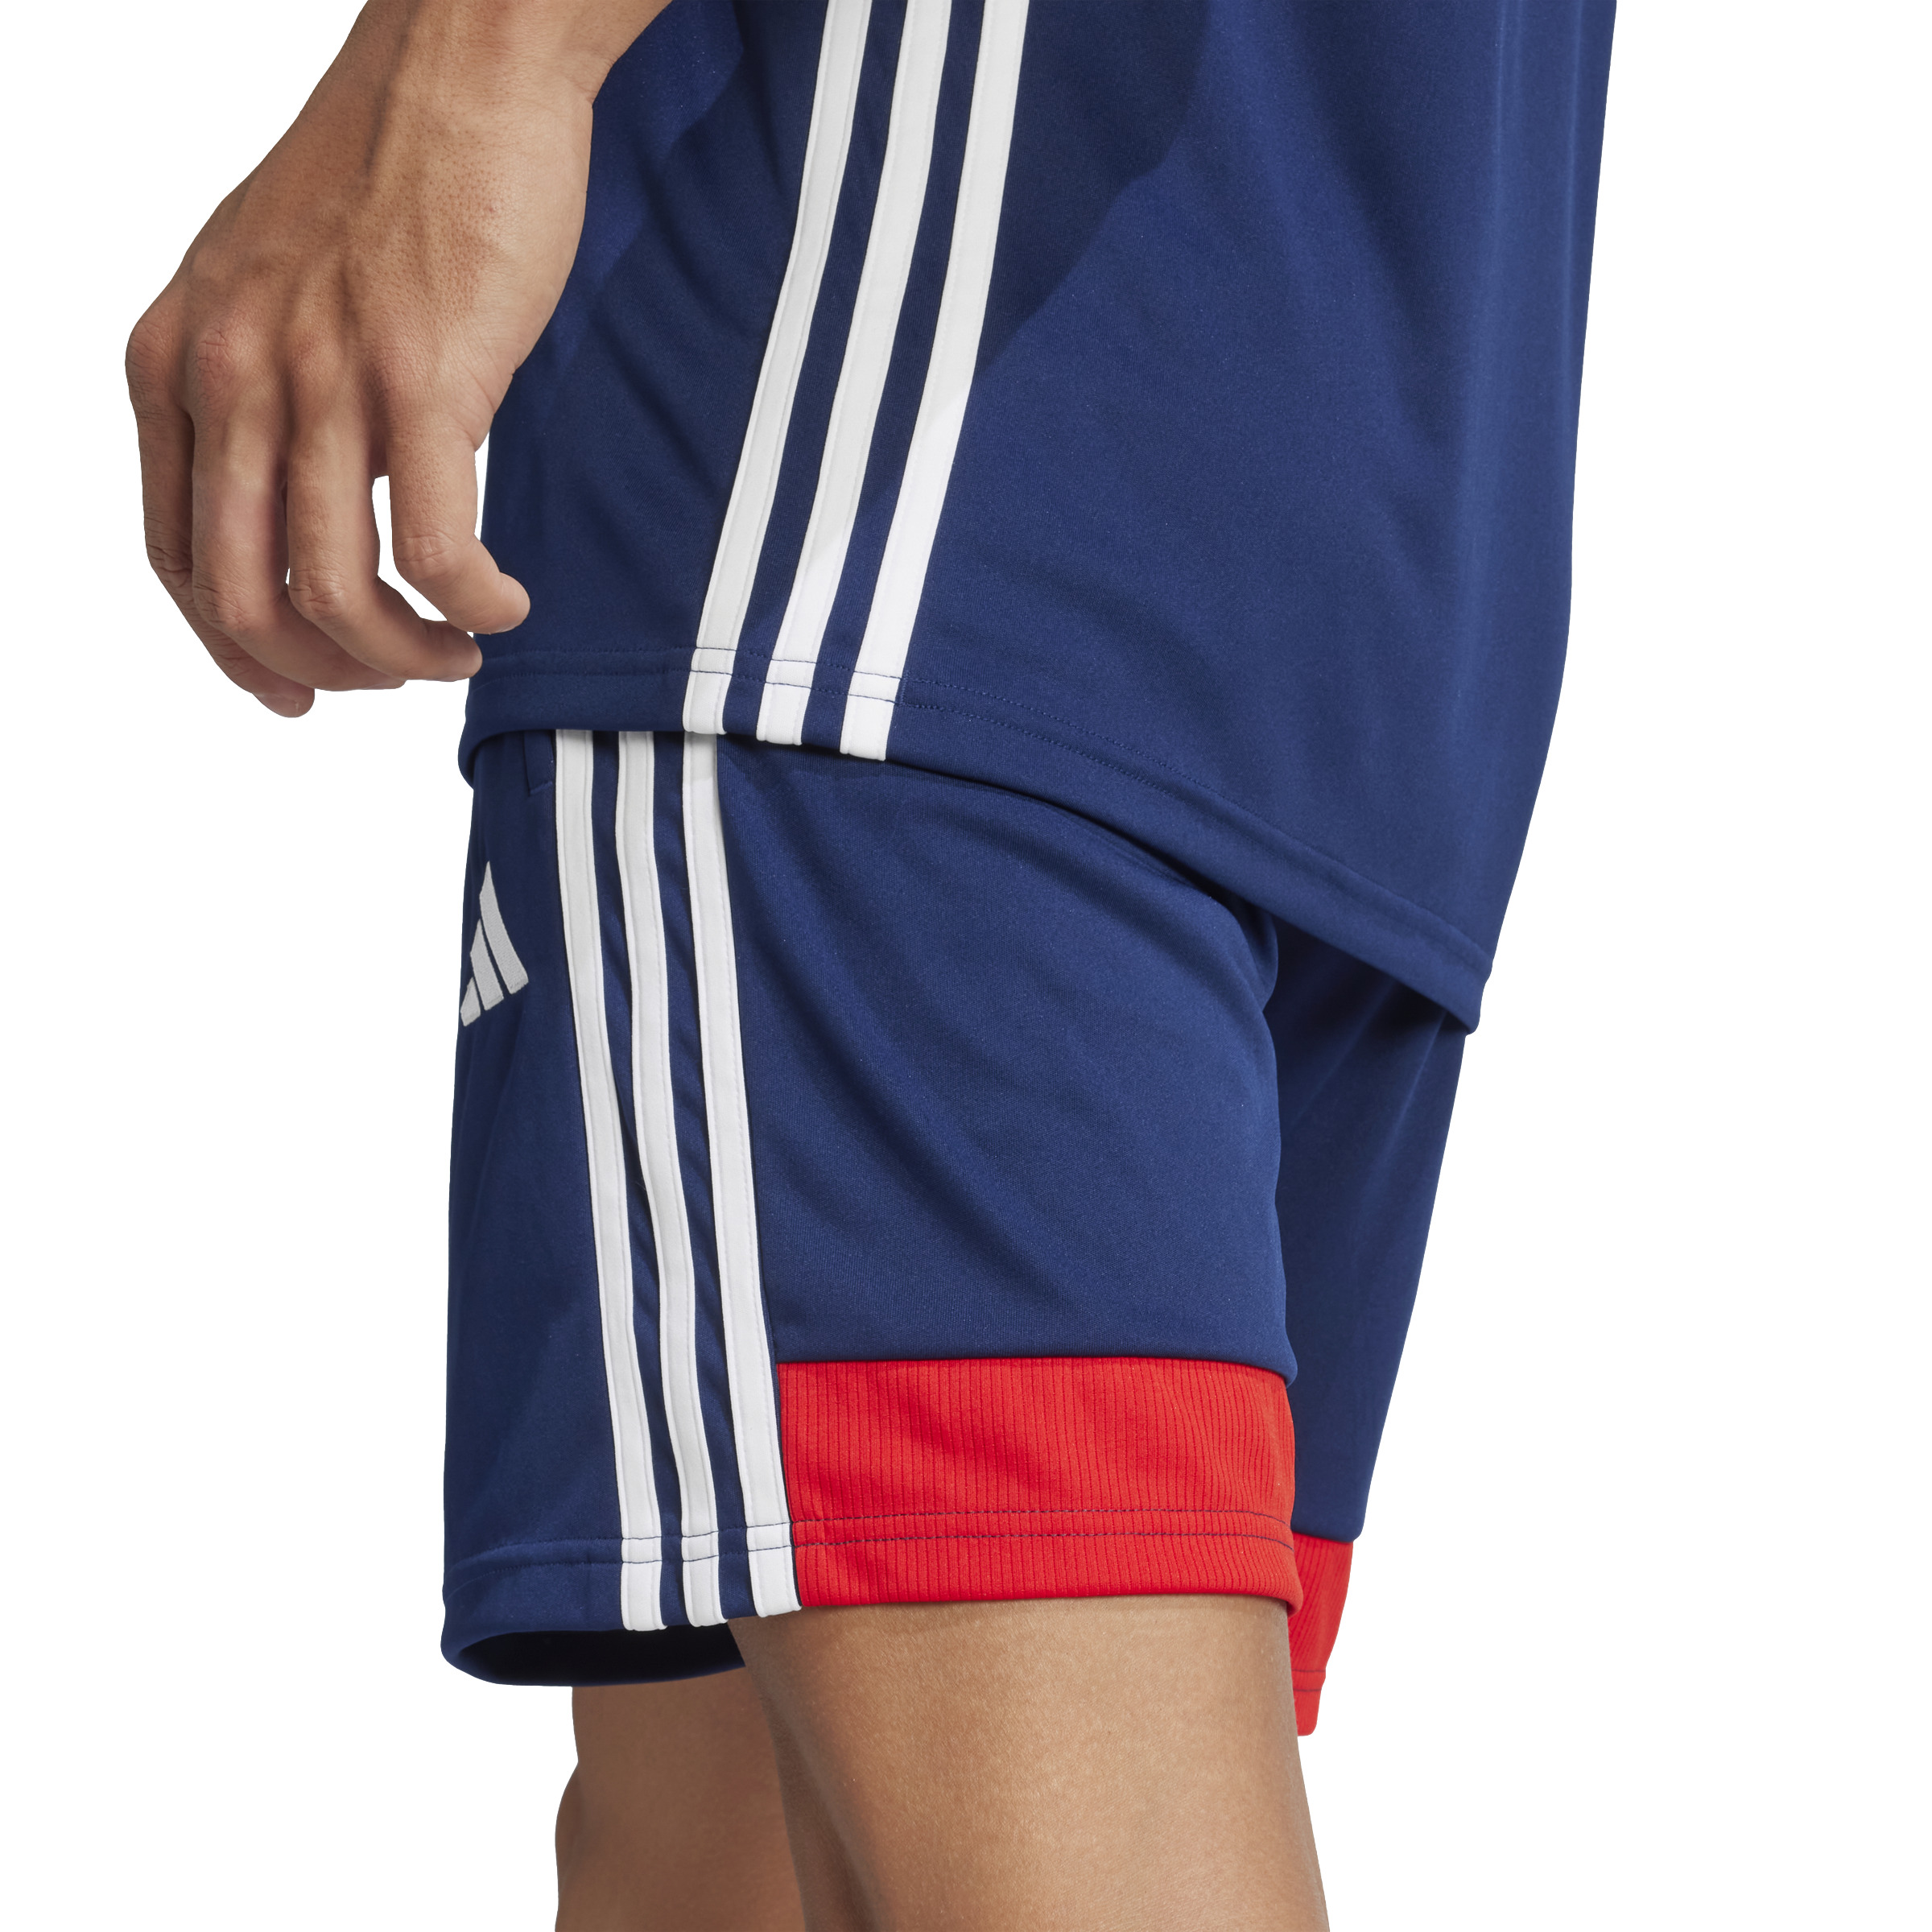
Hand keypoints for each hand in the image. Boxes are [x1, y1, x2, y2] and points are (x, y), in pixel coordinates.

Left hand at [127, 0, 666, 714]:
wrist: (463, 65)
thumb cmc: (386, 170)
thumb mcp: (268, 284)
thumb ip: (258, 387)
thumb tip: (303, 497)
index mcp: (178, 357)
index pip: (178, 560)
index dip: (237, 653)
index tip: (304, 690)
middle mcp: (230, 374)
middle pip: (246, 599)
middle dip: (327, 671)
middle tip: (397, 676)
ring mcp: (323, 377)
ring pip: (335, 592)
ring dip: (405, 656)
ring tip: (459, 652)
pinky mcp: (424, 377)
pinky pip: (436, 549)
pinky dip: (472, 604)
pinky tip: (505, 603)